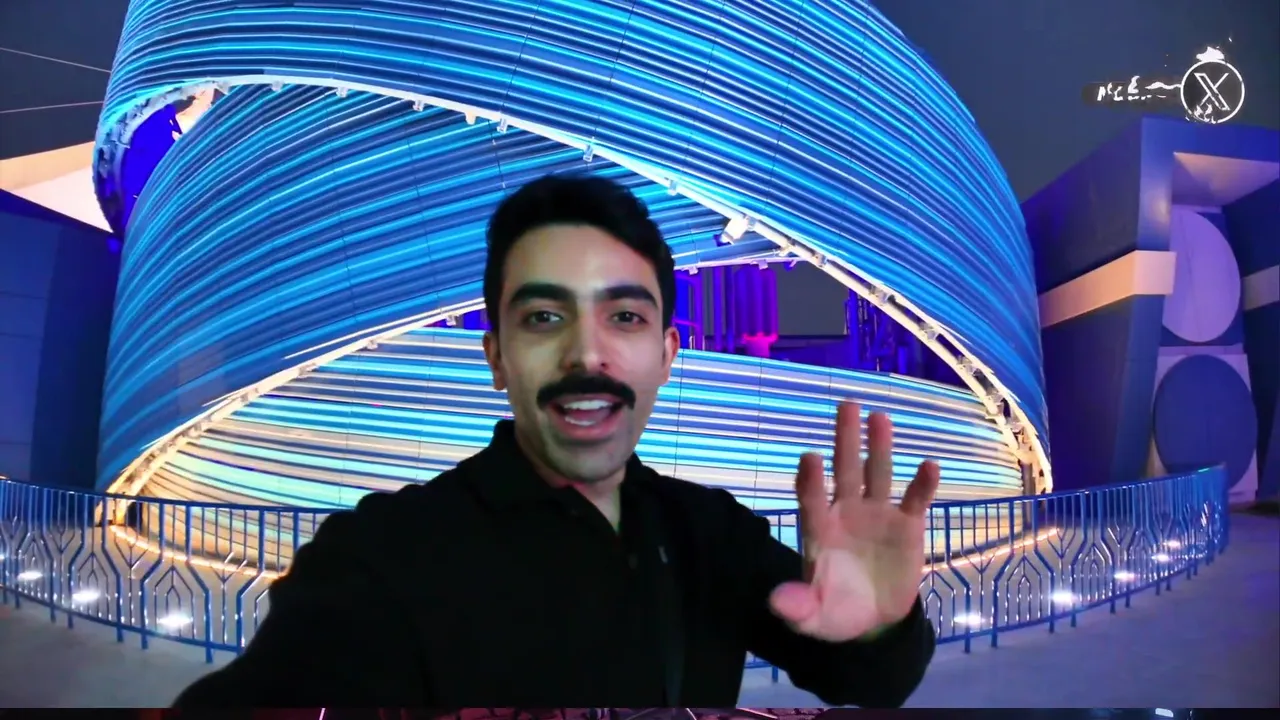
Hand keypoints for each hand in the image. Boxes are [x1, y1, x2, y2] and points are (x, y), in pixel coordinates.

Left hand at [769, 401, 939, 641]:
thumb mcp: (813, 617)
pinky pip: (915, 499)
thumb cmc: (835, 611)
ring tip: (881, 419)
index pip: (811, 498)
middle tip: (847, 406)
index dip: (810, 480)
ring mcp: (878, 514)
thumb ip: (797, 607)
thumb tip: (775, 601)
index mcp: (819, 529)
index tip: (811, 458)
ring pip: (877, 474)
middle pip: (845, 471)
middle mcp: (846, 512)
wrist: (873, 620)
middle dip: (845, 440)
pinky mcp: (907, 524)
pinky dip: (922, 484)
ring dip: (880, 448)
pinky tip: (929, 466)